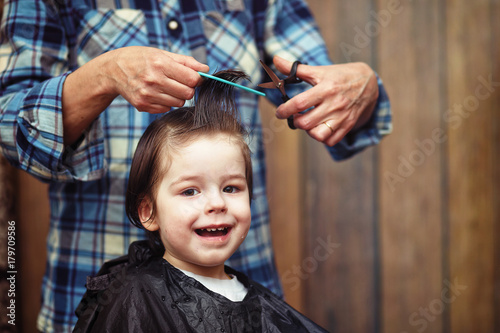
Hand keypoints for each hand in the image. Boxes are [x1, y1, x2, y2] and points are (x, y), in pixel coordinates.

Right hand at [63, 46, 208, 144]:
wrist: (112, 70)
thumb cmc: (140, 59)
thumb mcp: (162, 54)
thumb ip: (186, 62)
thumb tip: (205, 69)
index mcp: (160, 64)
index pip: (192, 79)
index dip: (197, 79)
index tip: (194, 77)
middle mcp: (154, 80)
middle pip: (188, 94)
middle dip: (188, 88)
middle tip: (180, 82)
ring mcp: (148, 95)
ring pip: (178, 102)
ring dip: (177, 96)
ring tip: (166, 86)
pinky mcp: (143, 105)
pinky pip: (166, 108)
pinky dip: (166, 102)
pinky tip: (157, 93)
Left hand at [273, 56, 378, 146]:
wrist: (369, 83)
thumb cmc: (340, 76)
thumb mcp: (320, 70)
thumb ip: (296, 68)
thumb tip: (275, 60)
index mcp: (326, 89)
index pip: (299, 103)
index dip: (285, 110)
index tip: (280, 112)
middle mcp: (334, 104)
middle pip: (306, 122)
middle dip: (295, 121)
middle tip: (295, 116)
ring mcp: (342, 117)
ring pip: (318, 135)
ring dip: (308, 131)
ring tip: (307, 122)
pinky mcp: (347, 126)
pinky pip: (330, 141)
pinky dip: (322, 138)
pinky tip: (319, 128)